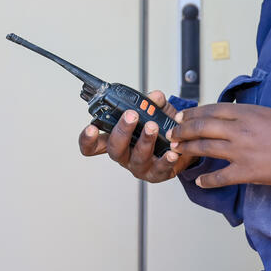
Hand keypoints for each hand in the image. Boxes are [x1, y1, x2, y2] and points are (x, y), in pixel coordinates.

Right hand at [78, 91, 192, 182]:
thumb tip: (154, 97)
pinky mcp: (156, 174)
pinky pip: (159, 168)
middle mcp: (124, 155)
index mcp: (117, 139)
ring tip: (153, 127)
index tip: (91, 128)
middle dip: (122, 131)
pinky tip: (171, 152)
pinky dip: (166, 160)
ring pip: (137, 157)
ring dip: (145, 140)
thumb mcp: (156, 111)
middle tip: (131, 116)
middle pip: (114, 148)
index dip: (87, 139)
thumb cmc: (162, 129)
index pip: (93, 144)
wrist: (182, 145)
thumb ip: (153, 103)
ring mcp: (138, 166)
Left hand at [167, 103, 270, 189]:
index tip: (182, 116)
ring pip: (205, 148)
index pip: (211, 109)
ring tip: (177, 150)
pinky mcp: (247, 171)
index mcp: (246, 112)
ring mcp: (241, 151)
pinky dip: (207, 180)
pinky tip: (199, 181)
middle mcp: (239, 129)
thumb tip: (232, 117)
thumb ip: (248, 114)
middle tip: (173, 133)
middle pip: (202, 126)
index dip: (193, 113)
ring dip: (188, 149)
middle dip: (183, 130)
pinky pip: (220, 176)